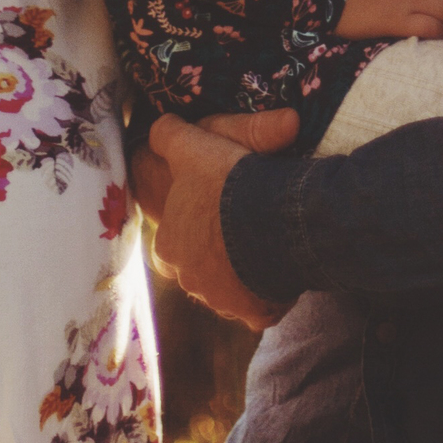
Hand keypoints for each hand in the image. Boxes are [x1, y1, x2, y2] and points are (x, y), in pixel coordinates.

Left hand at [132, 105, 297, 327]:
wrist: (273, 215)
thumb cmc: (227, 182)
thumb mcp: (195, 145)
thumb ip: (170, 136)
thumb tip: (159, 129)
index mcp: (169, 247)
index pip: (174, 243)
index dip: (193, 230)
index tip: (214, 216)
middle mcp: (189, 281)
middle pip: (201, 271)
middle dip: (217, 259)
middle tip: (243, 233)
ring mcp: (222, 301)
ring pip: (231, 291)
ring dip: (244, 277)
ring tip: (267, 249)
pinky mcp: (254, 313)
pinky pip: (261, 308)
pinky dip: (270, 298)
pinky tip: (282, 275)